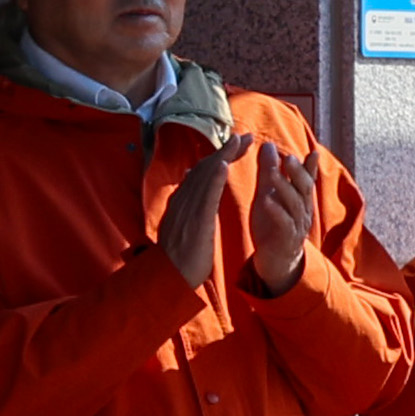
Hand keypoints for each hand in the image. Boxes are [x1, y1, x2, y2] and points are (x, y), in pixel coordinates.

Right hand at [151, 127, 236, 279]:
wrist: (169, 279)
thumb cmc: (179, 257)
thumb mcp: (183, 224)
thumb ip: (187, 203)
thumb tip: (187, 178)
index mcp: (182, 202)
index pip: (202, 173)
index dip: (220, 156)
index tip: (237, 145)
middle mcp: (183, 200)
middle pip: (205, 168)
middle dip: (226, 150)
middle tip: (246, 136)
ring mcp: (187, 209)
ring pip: (205, 176)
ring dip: (223, 156)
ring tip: (240, 141)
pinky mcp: (195, 221)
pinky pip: (206, 195)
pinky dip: (214, 177)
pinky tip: (225, 163)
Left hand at [245, 139, 319, 293]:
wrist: (275, 259)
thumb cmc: (273, 225)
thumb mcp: (268, 195)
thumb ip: (269, 172)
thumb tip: (268, 145)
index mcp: (300, 199)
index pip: (307, 179)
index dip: (310, 166)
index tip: (313, 152)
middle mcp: (303, 211)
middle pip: (305, 188)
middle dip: (298, 172)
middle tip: (288, 156)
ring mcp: (297, 225)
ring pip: (295, 204)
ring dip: (284, 187)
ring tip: (272, 172)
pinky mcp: (286, 239)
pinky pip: (284, 223)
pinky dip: (276, 211)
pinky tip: (267, 199)